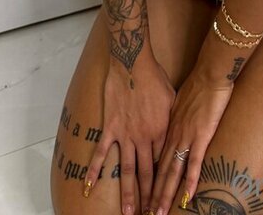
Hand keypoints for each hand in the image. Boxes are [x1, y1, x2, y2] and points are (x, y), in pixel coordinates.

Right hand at [84, 55, 175, 214]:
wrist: (134, 63)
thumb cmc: (155, 78)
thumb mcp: (171, 100)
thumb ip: (170, 121)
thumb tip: (172, 134)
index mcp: (161, 132)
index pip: (163, 164)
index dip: (164, 184)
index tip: (165, 201)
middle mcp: (144, 138)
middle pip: (146, 174)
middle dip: (148, 198)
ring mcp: (126, 134)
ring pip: (127, 170)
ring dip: (127, 193)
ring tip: (127, 213)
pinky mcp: (110, 128)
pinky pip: (101, 153)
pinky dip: (94, 171)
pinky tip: (89, 187)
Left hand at [147, 68, 233, 214]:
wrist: (209, 74)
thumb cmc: (195, 85)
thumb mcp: (177, 102)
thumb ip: (172, 117)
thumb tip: (170, 125)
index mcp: (165, 129)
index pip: (154, 160)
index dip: (148, 180)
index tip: (142, 196)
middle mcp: (171, 136)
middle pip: (159, 171)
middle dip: (152, 195)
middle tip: (145, 214)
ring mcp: (184, 137)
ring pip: (171, 172)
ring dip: (164, 194)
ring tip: (157, 213)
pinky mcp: (200, 136)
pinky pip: (194, 163)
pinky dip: (190, 182)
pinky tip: (186, 197)